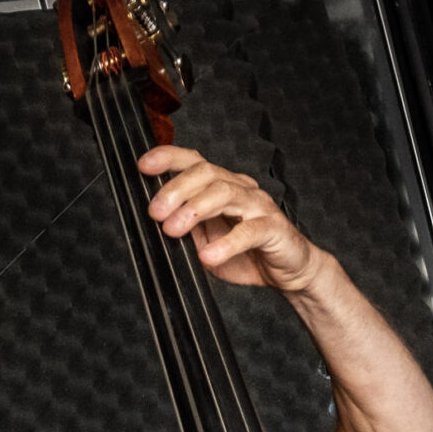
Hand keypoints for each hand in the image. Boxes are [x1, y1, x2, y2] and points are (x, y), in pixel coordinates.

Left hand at [138, 146, 323, 293]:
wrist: (290, 272)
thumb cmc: (249, 255)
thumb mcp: (207, 241)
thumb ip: (187, 229)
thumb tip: (157, 223)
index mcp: (224, 187)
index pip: (195, 162)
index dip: (169, 159)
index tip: (143, 167)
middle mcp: (241, 189)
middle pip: (207, 174)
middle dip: (176, 189)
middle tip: (155, 212)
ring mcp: (259, 207)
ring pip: (225, 193)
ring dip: (195, 209)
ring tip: (174, 229)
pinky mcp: (274, 229)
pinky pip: (248, 232)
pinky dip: (226, 243)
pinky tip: (209, 256)